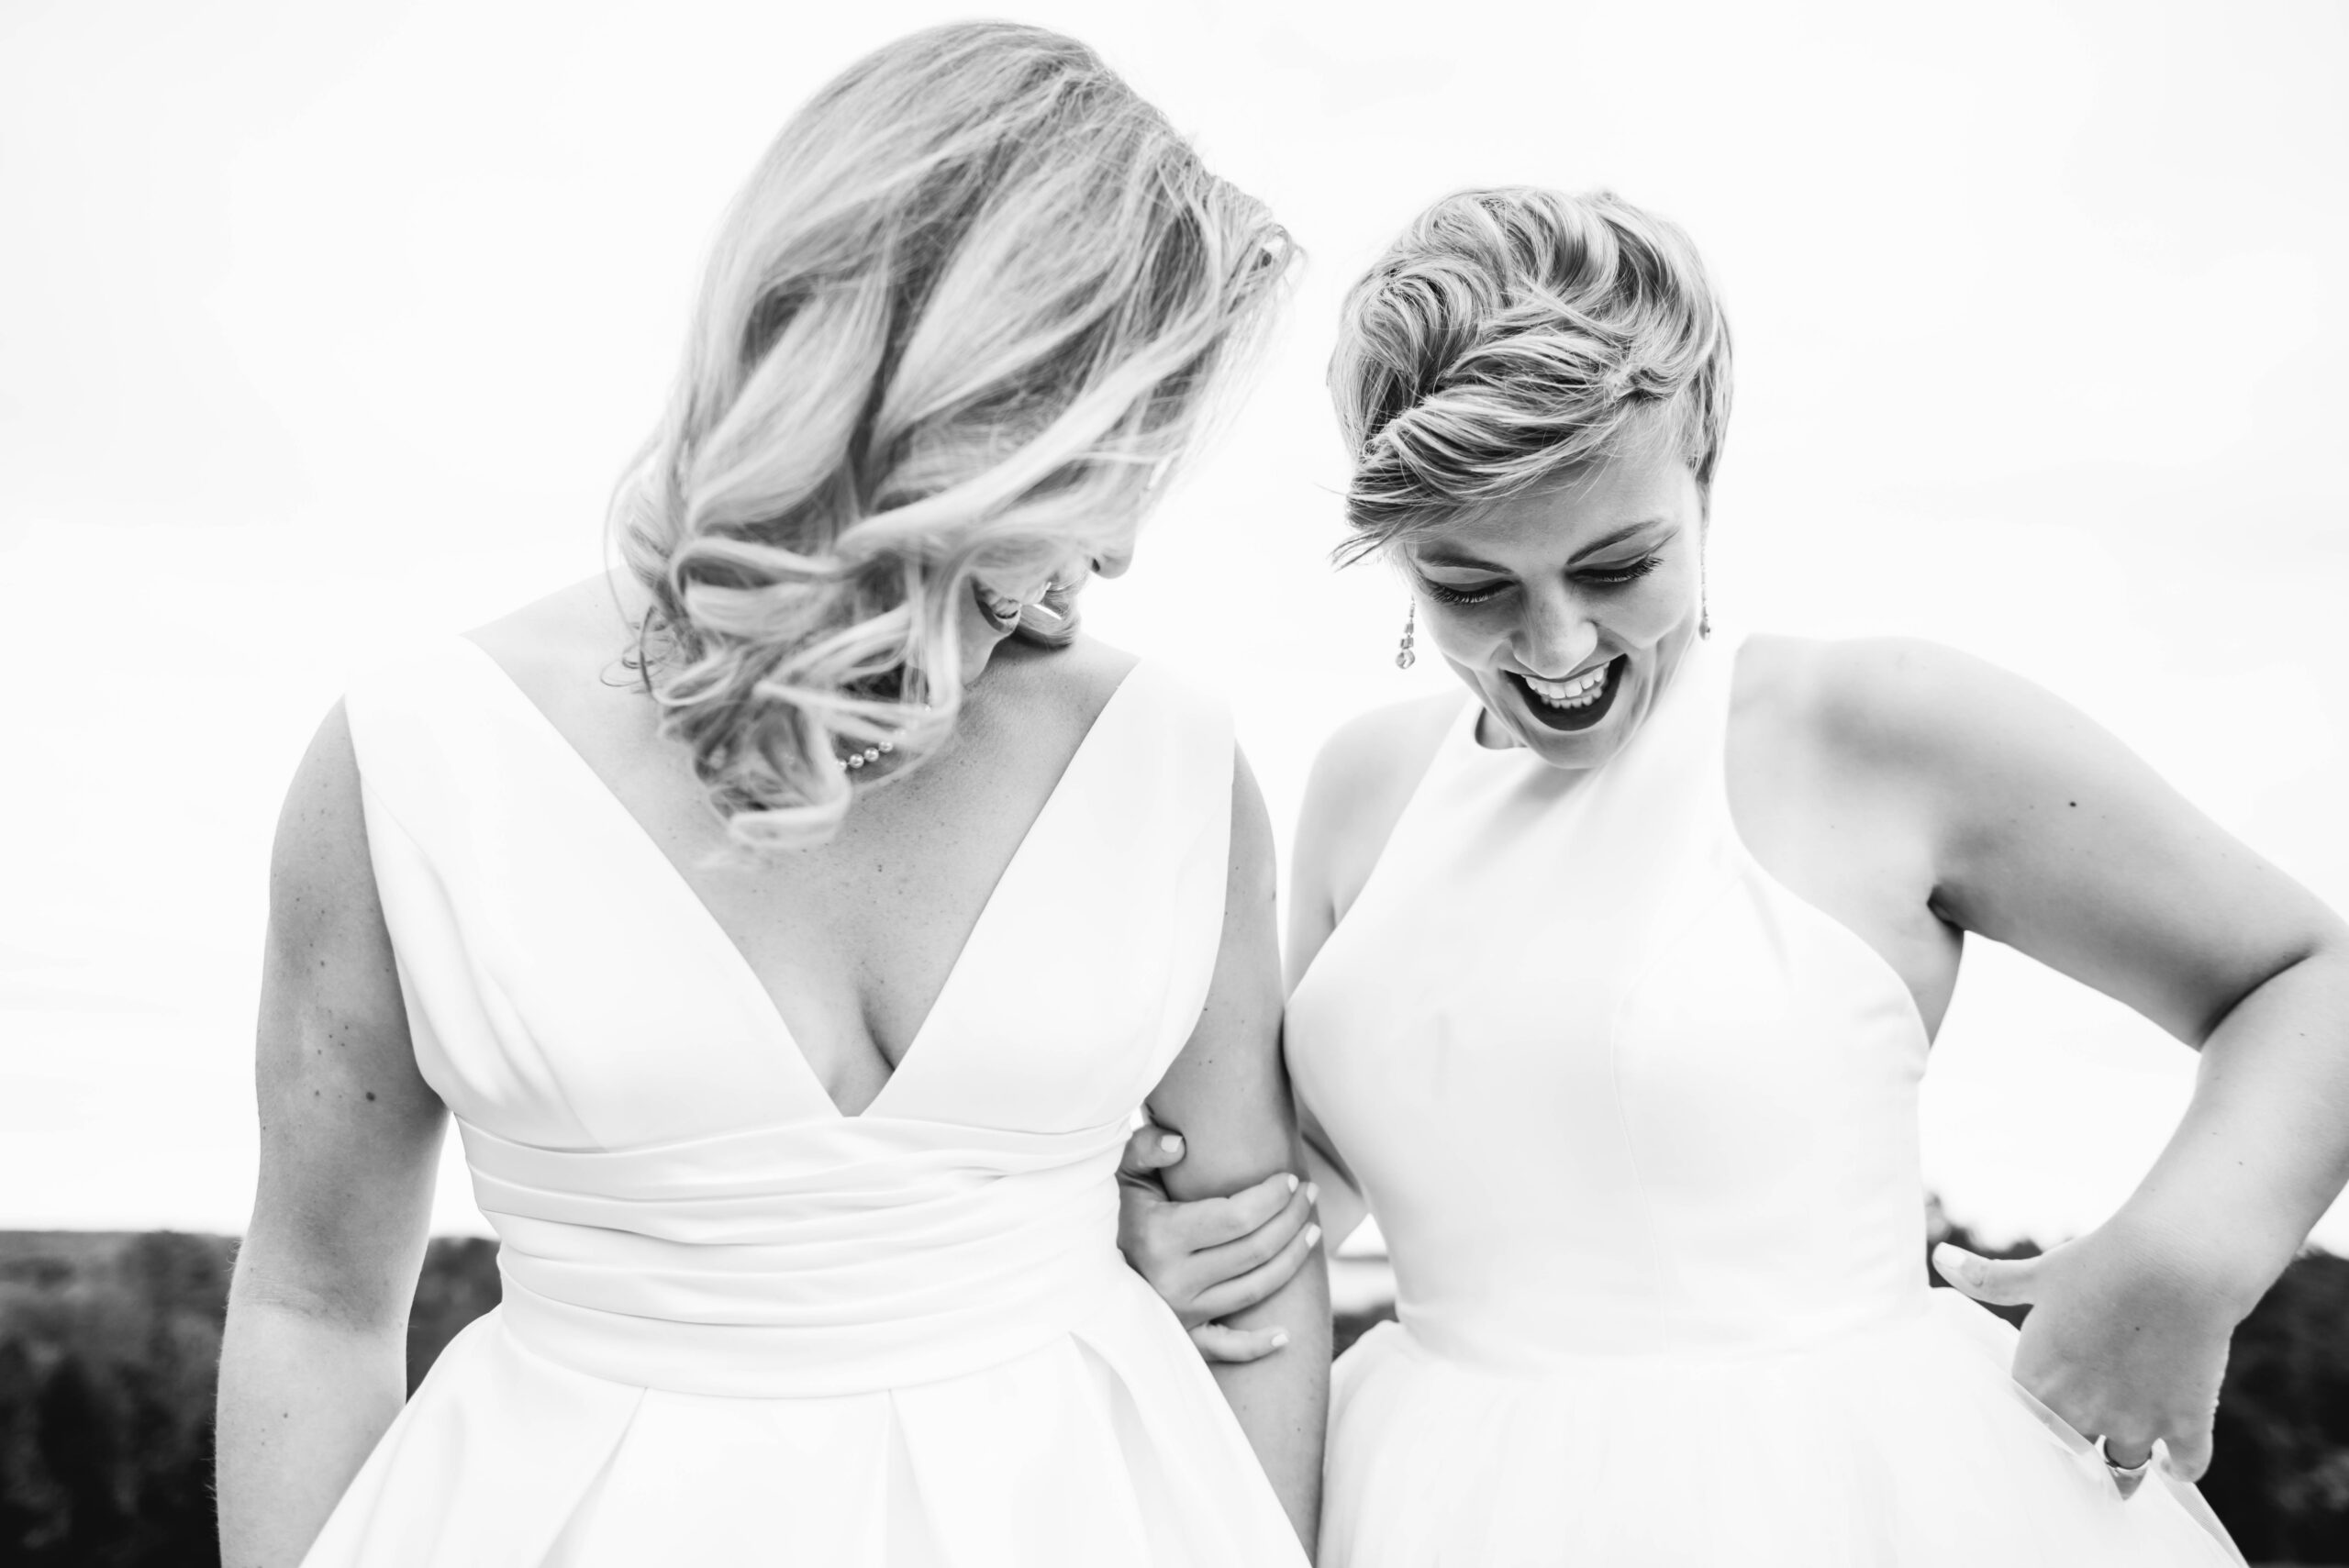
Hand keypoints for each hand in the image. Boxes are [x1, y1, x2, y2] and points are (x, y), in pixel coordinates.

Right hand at [1117, 1119, 1320, 1362]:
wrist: (1072, 1271)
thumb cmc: (1104, 1213)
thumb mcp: (1118, 1173)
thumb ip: (1146, 1147)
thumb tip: (1181, 1143)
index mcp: (1160, 1236)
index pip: (1237, 1217)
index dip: (1271, 1198)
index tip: (1289, 1180)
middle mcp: (1173, 1279)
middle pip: (1254, 1251)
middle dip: (1291, 1220)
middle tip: (1308, 1196)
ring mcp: (1179, 1313)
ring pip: (1254, 1290)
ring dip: (1292, 1261)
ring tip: (1312, 1232)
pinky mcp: (1180, 1338)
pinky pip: (1225, 1348)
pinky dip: (1257, 1346)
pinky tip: (1284, 1335)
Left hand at [1933, 1218, 2240, 1484]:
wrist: (2171, 1262)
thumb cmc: (2098, 1263)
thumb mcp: (2037, 1274)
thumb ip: (1987, 1280)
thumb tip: (1939, 1257)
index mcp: (2038, 1383)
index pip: (2023, 1428)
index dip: (2033, 1432)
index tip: (2038, 1437)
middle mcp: (2082, 1413)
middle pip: (2070, 1458)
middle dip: (2072, 1462)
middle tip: (2075, 1466)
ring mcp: (2136, 1423)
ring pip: (2125, 1472)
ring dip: (2122, 1475)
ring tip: (2118, 1478)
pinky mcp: (2185, 1422)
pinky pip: (2187, 1466)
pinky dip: (2182, 1468)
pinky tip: (2174, 1466)